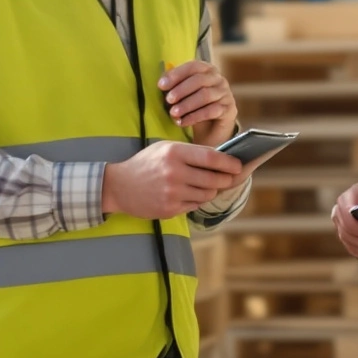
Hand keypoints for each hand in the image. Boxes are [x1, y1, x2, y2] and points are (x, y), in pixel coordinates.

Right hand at [103, 141, 244, 220]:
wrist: (119, 186)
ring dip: (210, 191)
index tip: (238, 166)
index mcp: (174, 153)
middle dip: (225, 180)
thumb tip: (222, 159)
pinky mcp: (169, 209)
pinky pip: (194, 205)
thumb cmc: (146, 163)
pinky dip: (196, 200)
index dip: (229, 163)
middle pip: (214, 179)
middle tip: (228, 178)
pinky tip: (187, 194)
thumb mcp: (166, 148)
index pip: (211, 158)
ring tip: (205, 185)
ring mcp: (172, 193)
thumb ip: (192, 152)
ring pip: (207, 195)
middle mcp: (174, 173)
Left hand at [157, 60, 238, 146]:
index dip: (176, 74)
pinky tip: (182, 122)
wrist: (210, 129)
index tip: (161, 85)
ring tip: (174, 113)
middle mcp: (219, 79)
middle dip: (181, 90)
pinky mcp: (229, 110)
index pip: (193, 67)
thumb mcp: (182, 94)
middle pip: (200, 80)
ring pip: (205, 96)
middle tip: (168, 100)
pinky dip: (194, 117)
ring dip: (187, 104)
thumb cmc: (193, 107)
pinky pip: (211, 111)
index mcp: (207, 70)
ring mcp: (226, 94)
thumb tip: (162, 81)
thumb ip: (174, 85)